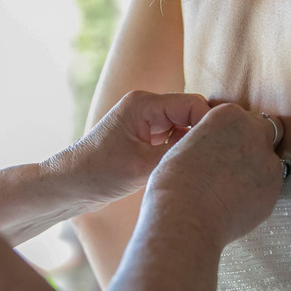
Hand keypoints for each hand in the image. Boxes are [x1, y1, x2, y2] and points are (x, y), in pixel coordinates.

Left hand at [47, 90, 212, 207]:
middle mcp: (145, 106)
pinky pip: (173, 138)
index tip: (222, 150)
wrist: (68, 186)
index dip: (210, 125)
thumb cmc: (98, 174)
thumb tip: (213, 148)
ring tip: (198, 168)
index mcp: (144, 104)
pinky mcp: (143, 137)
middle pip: (191, 114)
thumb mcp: (144, 166)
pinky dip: (179, 152)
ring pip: (184, 128)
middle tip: (214, 162)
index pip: (193, 105)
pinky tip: (183, 169)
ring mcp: (144, 121)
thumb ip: (180, 152)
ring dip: (190, 146)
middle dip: (202, 135)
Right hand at [146, 103, 284, 246]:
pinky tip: (234, 203)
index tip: (222, 146)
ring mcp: (268, 162)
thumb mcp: (186, 144)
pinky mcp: (274, 189)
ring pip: (268, 162)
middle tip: (232, 165)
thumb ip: (211, 140)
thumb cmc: (175, 183)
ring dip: (255, 171)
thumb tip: (217, 150)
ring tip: (229, 190)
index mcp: (229, 115)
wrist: (186, 216)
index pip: (240, 117)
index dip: (232, 133)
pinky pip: (268, 189)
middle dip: (252, 145)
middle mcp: (254, 133)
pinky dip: (256, 194)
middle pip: (264, 132)